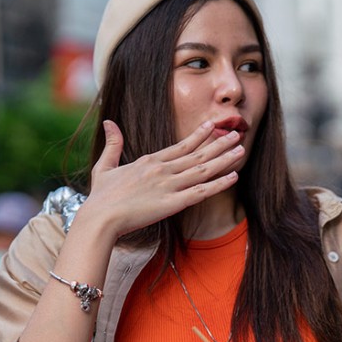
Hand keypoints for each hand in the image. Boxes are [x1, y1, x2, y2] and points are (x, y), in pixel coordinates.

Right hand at [77, 120, 243, 236]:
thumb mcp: (104, 166)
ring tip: (241, 150)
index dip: (199, 135)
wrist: (100, 218)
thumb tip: (109, 123)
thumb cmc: (100, 197)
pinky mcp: (172, 203)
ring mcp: (169, 186)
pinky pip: (201, 192)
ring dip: (224, 159)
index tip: (212, 125)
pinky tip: (233, 176)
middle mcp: (162, 170)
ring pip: (203, 169)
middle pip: (197, 154)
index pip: (181, 145)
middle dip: (219, 144)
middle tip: (236, 135)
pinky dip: (219, 184)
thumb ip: (112, 144)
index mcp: (149, 161)